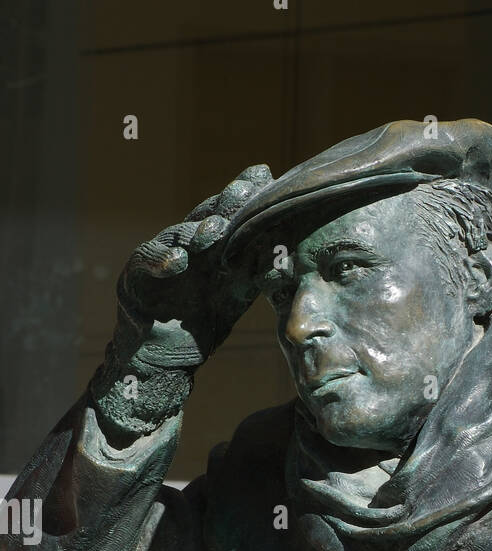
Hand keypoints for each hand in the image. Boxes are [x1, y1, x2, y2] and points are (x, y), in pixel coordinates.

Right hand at [112, 163, 273, 368]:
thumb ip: (253, 273)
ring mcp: (157, 258)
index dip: (244, 197)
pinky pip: (146, 264)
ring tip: (215, 231)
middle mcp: (183, 247)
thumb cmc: (202, 326)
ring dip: (196, 233)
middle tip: (244, 191)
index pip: (227, 216)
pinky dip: (162, 261)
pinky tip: (179, 261)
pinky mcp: (134, 279)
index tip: (267, 177)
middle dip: (224, 204)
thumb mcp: (234, 297)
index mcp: (207, 248)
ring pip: (176, 237)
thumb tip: (287, 252)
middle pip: (202, 218)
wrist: (166, 360)